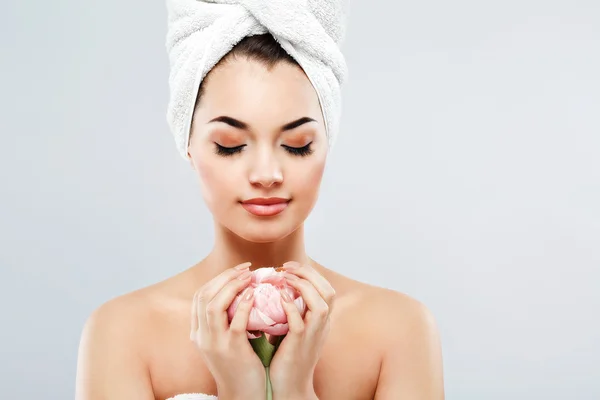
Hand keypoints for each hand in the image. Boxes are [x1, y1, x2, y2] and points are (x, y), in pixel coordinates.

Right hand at [191, 262, 265, 399]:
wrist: (244, 394)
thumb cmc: (240, 365)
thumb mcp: (226, 341)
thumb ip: (227, 319)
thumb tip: (241, 292)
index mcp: (198, 333)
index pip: (200, 296)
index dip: (217, 279)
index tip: (237, 270)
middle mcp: (202, 336)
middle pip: (204, 296)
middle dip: (225, 277)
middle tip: (246, 269)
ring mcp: (215, 344)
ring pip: (214, 306)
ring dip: (232, 286)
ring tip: (250, 277)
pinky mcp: (231, 350)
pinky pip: (235, 322)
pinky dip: (243, 305)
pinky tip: (254, 295)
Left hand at [269, 262, 335, 399]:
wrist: (289, 386)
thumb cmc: (287, 357)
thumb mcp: (293, 330)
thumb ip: (291, 310)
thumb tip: (274, 288)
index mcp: (322, 320)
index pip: (326, 288)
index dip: (310, 273)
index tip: (288, 266)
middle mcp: (322, 325)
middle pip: (328, 291)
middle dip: (308, 274)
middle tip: (285, 267)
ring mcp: (313, 335)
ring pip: (320, 303)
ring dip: (302, 286)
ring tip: (283, 277)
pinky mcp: (300, 345)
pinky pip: (300, 322)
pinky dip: (290, 305)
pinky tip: (278, 295)